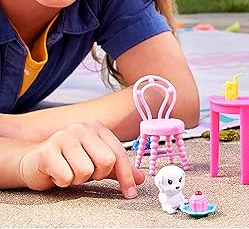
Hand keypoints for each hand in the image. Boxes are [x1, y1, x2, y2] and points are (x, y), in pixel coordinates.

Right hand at [18, 121, 143, 197]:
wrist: (34, 162)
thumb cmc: (69, 161)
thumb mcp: (96, 163)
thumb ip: (118, 169)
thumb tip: (141, 179)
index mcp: (97, 128)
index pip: (120, 154)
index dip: (126, 176)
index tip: (131, 192)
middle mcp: (82, 128)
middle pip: (106, 161)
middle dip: (97, 175)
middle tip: (86, 173)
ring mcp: (63, 137)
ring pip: (86, 171)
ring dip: (78, 179)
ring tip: (70, 171)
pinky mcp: (47, 151)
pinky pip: (67, 177)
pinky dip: (63, 181)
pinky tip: (57, 173)